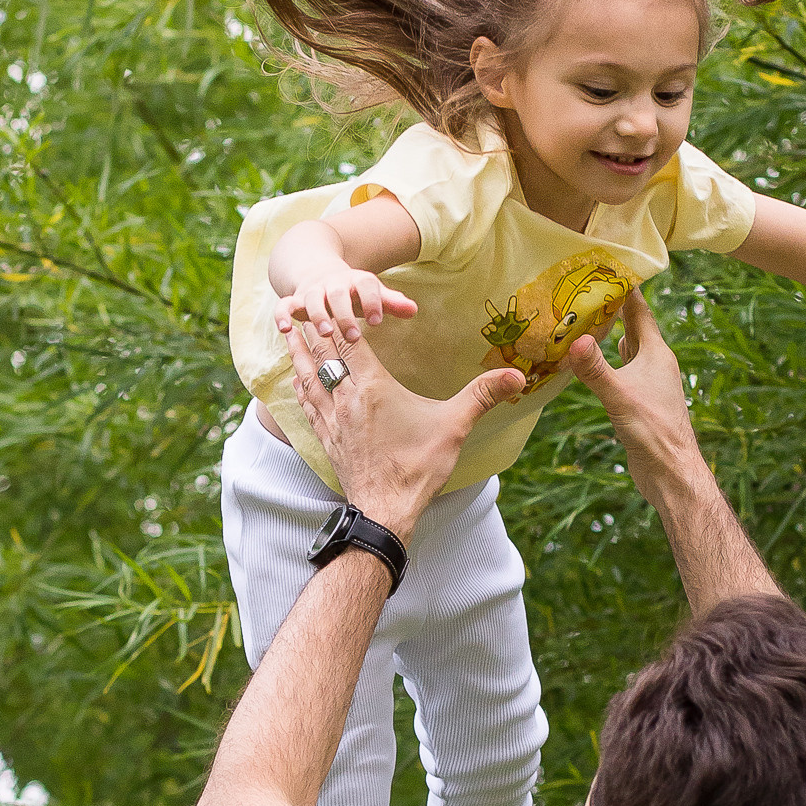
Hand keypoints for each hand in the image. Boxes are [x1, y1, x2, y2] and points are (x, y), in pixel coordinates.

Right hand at [275, 263, 418, 345]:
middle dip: (345, 314)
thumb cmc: (351, 292)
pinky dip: (283, 315)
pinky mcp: (294, 299)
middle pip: (338, 293)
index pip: (366, 284)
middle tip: (354, 336)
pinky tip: (286, 329)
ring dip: (318, 316)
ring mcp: (311, 291)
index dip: (372, 300)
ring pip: (313, 299)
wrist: (318, 271)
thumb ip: (391, 302)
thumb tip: (414, 310)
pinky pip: (284, 305)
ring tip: (326, 333)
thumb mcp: (370, 294)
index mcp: (355, 280)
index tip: (377, 321)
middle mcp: (333, 284)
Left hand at [285, 325, 523, 543]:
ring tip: (288, 331)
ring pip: (306, 376)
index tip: (327, 295)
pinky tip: (296, 379)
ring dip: (297, 352)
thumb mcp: (454, 426)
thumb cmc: (417, 468)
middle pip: (321, 353)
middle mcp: (344, 399)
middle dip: (310, 326)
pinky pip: (306, 403)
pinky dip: (299, 384)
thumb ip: (481, 395)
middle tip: (297, 303)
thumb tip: (517, 375)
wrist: (385, 511)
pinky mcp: (326, 439)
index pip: (347, 341)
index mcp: (371, 388)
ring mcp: (331, 420)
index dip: (337, 317)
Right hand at [564, 290, 698, 499]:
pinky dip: (608, 364)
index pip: (640, 312)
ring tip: (585, 324)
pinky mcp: (641, 401)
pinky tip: (593, 366)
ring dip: (610, 338)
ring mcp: (649, 383)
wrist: (670, 470)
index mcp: (656, 354)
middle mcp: (655, 364)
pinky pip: (622, 372)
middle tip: (587, 293)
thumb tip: (575, 341)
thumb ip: (595, 369)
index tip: (610, 269)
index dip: (627, 290)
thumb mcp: (618, 395)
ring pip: (628, 351)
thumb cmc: (653, 430)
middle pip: (634, 328)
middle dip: (613, 311)